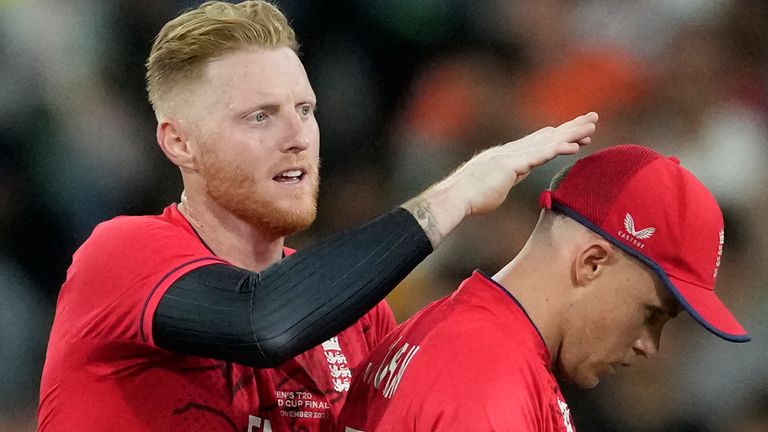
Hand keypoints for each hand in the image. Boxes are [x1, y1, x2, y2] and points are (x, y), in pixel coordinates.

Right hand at [402, 112, 597, 246]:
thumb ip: (504, 179)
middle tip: (592, 117)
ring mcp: (512, 156)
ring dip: (572, 133)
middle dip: (571, 126)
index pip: (538, 142)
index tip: (576, 132)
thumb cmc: (470, 198)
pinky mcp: (513, 165)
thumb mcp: (493, 186)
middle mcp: (512, 151)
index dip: (558, 136)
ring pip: (549, 142)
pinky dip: (559, 149)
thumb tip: (507, 180)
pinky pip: (541, 156)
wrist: (455, 198)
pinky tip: (575, 146)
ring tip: (592, 126)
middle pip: (548, 136)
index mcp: (508, 156)